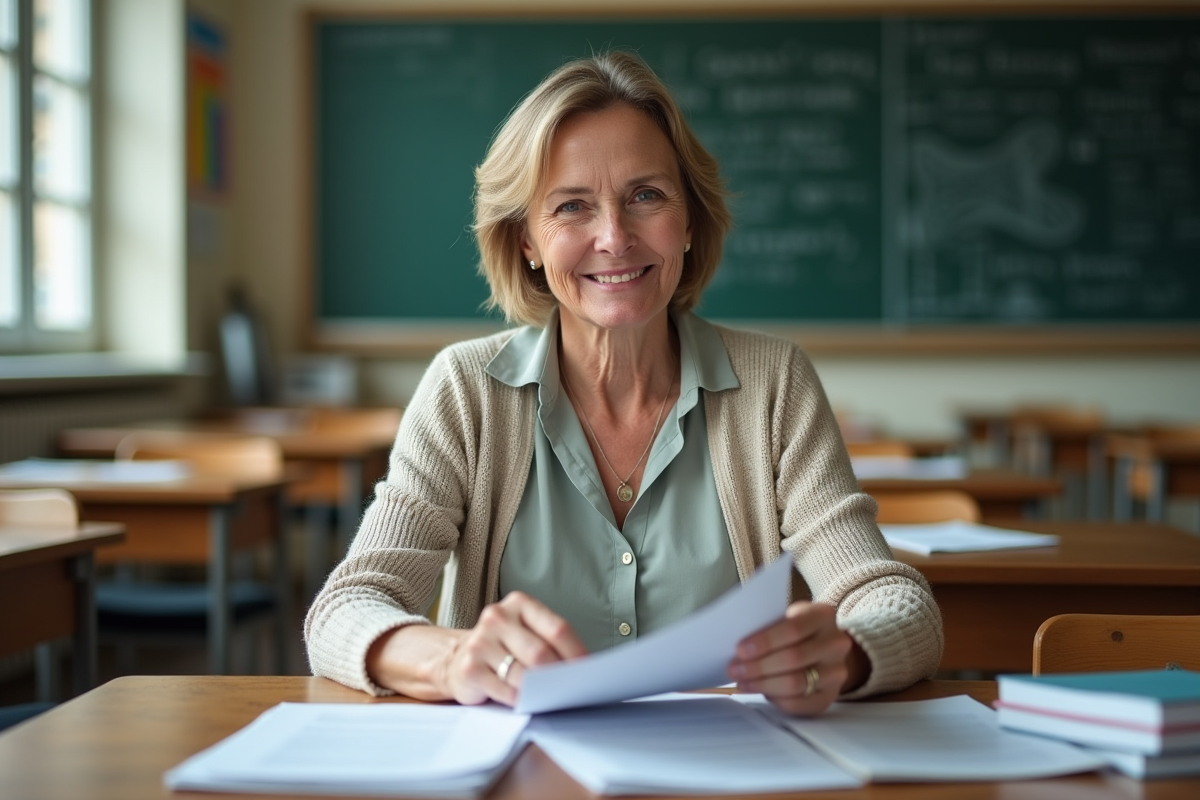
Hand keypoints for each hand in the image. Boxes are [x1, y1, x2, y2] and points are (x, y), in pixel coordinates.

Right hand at [369, 591, 586, 706]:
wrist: (455, 658)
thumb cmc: (502, 647)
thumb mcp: (526, 633)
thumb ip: (550, 643)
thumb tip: (582, 668)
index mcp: (519, 603)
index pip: (558, 629)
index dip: (577, 654)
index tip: (589, 673)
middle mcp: (497, 618)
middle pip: (541, 653)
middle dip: (560, 677)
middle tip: (572, 691)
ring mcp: (481, 642)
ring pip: (524, 674)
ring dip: (541, 691)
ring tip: (551, 698)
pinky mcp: (470, 669)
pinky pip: (505, 691)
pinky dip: (521, 701)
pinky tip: (527, 702)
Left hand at [727, 601, 867, 715]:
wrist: (825, 649)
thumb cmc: (797, 631)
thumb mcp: (787, 618)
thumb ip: (768, 627)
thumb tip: (738, 649)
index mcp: (823, 616)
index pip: (794, 629)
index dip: (765, 641)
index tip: (740, 650)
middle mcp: (836, 644)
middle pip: (793, 658)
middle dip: (759, 666)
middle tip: (734, 669)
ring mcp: (836, 672)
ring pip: (796, 683)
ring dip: (763, 684)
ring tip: (742, 681)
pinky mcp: (830, 696)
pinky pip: (799, 703)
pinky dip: (775, 698)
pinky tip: (760, 691)